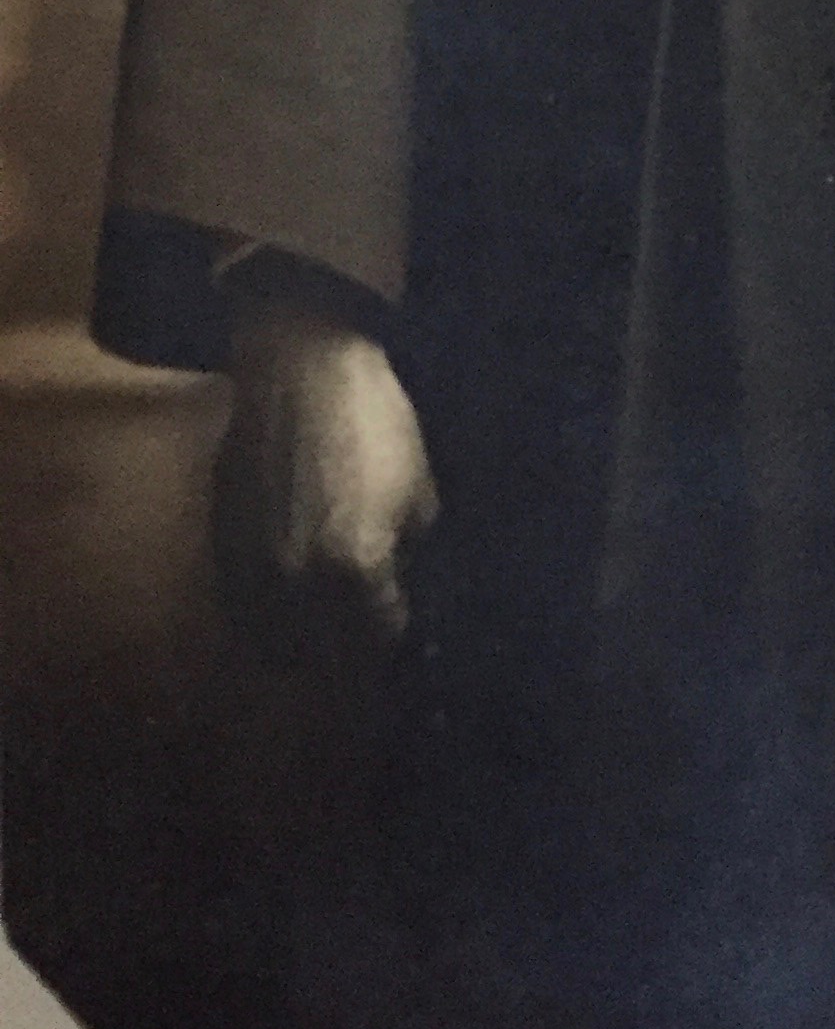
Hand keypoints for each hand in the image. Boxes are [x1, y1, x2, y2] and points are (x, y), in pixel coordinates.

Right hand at [215, 303, 439, 673]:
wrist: (297, 370)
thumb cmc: (372, 420)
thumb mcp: (419, 489)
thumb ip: (409, 555)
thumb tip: (400, 591)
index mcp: (354, 568)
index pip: (379, 640)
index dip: (396, 635)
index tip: (402, 626)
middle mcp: (296, 585)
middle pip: (325, 658)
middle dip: (352, 653)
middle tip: (367, 633)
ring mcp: (251, 571)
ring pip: (276, 645)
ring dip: (305, 646)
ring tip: (328, 627)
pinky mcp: (222, 552)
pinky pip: (245, 613)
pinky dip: (269, 619)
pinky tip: (291, 600)